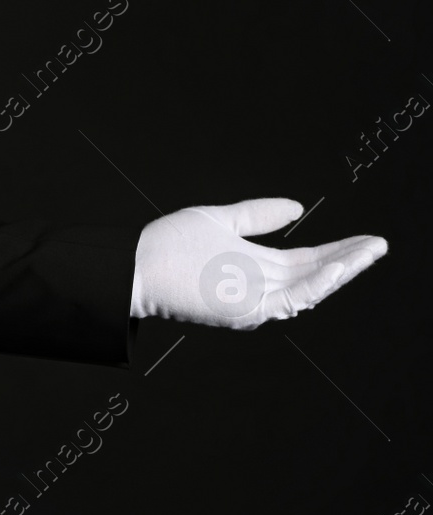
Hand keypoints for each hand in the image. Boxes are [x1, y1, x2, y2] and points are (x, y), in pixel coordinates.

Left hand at [131, 197, 386, 328]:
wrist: (134, 264)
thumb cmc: (168, 246)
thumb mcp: (222, 222)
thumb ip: (258, 216)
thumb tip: (296, 206)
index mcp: (258, 267)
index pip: (309, 261)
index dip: (340, 250)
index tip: (367, 239)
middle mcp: (261, 288)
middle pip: (317, 276)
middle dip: (351, 261)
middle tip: (380, 245)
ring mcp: (255, 300)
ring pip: (310, 289)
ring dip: (343, 271)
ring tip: (369, 252)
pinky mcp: (245, 309)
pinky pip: (290, 300)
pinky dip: (317, 285)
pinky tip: (339, 266)